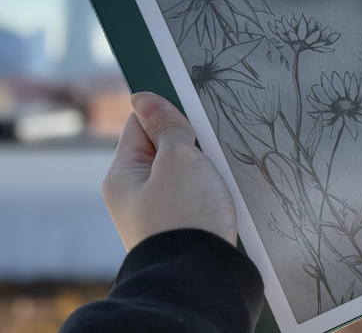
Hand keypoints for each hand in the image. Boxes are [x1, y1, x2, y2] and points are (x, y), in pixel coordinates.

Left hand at [103, 91, 236, 250]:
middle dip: (191, 143)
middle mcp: (135, 195)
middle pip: (164, 149)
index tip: (193, 111)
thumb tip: (144, 98)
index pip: (140, 125)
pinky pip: (197, 197)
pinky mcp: (182, 229)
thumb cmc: (185, 217)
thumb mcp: (179, 160)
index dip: (167, 113)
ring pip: (185, 174)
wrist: (201, 278)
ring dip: (205, 169)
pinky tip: (224, 195)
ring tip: (220, 176)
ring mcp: (159, 213)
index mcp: (123, 174)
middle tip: (212, 147)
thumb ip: (167, 127)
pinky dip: (211, 191)